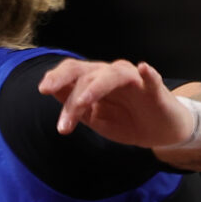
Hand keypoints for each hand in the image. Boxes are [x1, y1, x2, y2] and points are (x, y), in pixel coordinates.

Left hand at [38, 57, 195, 148]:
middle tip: (53, 100)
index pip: (72, 72)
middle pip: (87, 74)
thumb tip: (51, 91)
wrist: (157, 132)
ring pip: (112, 75)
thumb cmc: (124, 121)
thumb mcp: (93, 117)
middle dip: (68, 87)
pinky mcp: (155, 90)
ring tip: (83, 102)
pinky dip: (148, 74)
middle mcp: (111, 76)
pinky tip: (143, 69)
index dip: (57, 76)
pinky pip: (152, 78)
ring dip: (95, 87)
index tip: (43, 89)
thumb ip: (74, 106)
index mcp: (93, 82)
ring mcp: (134, 80)